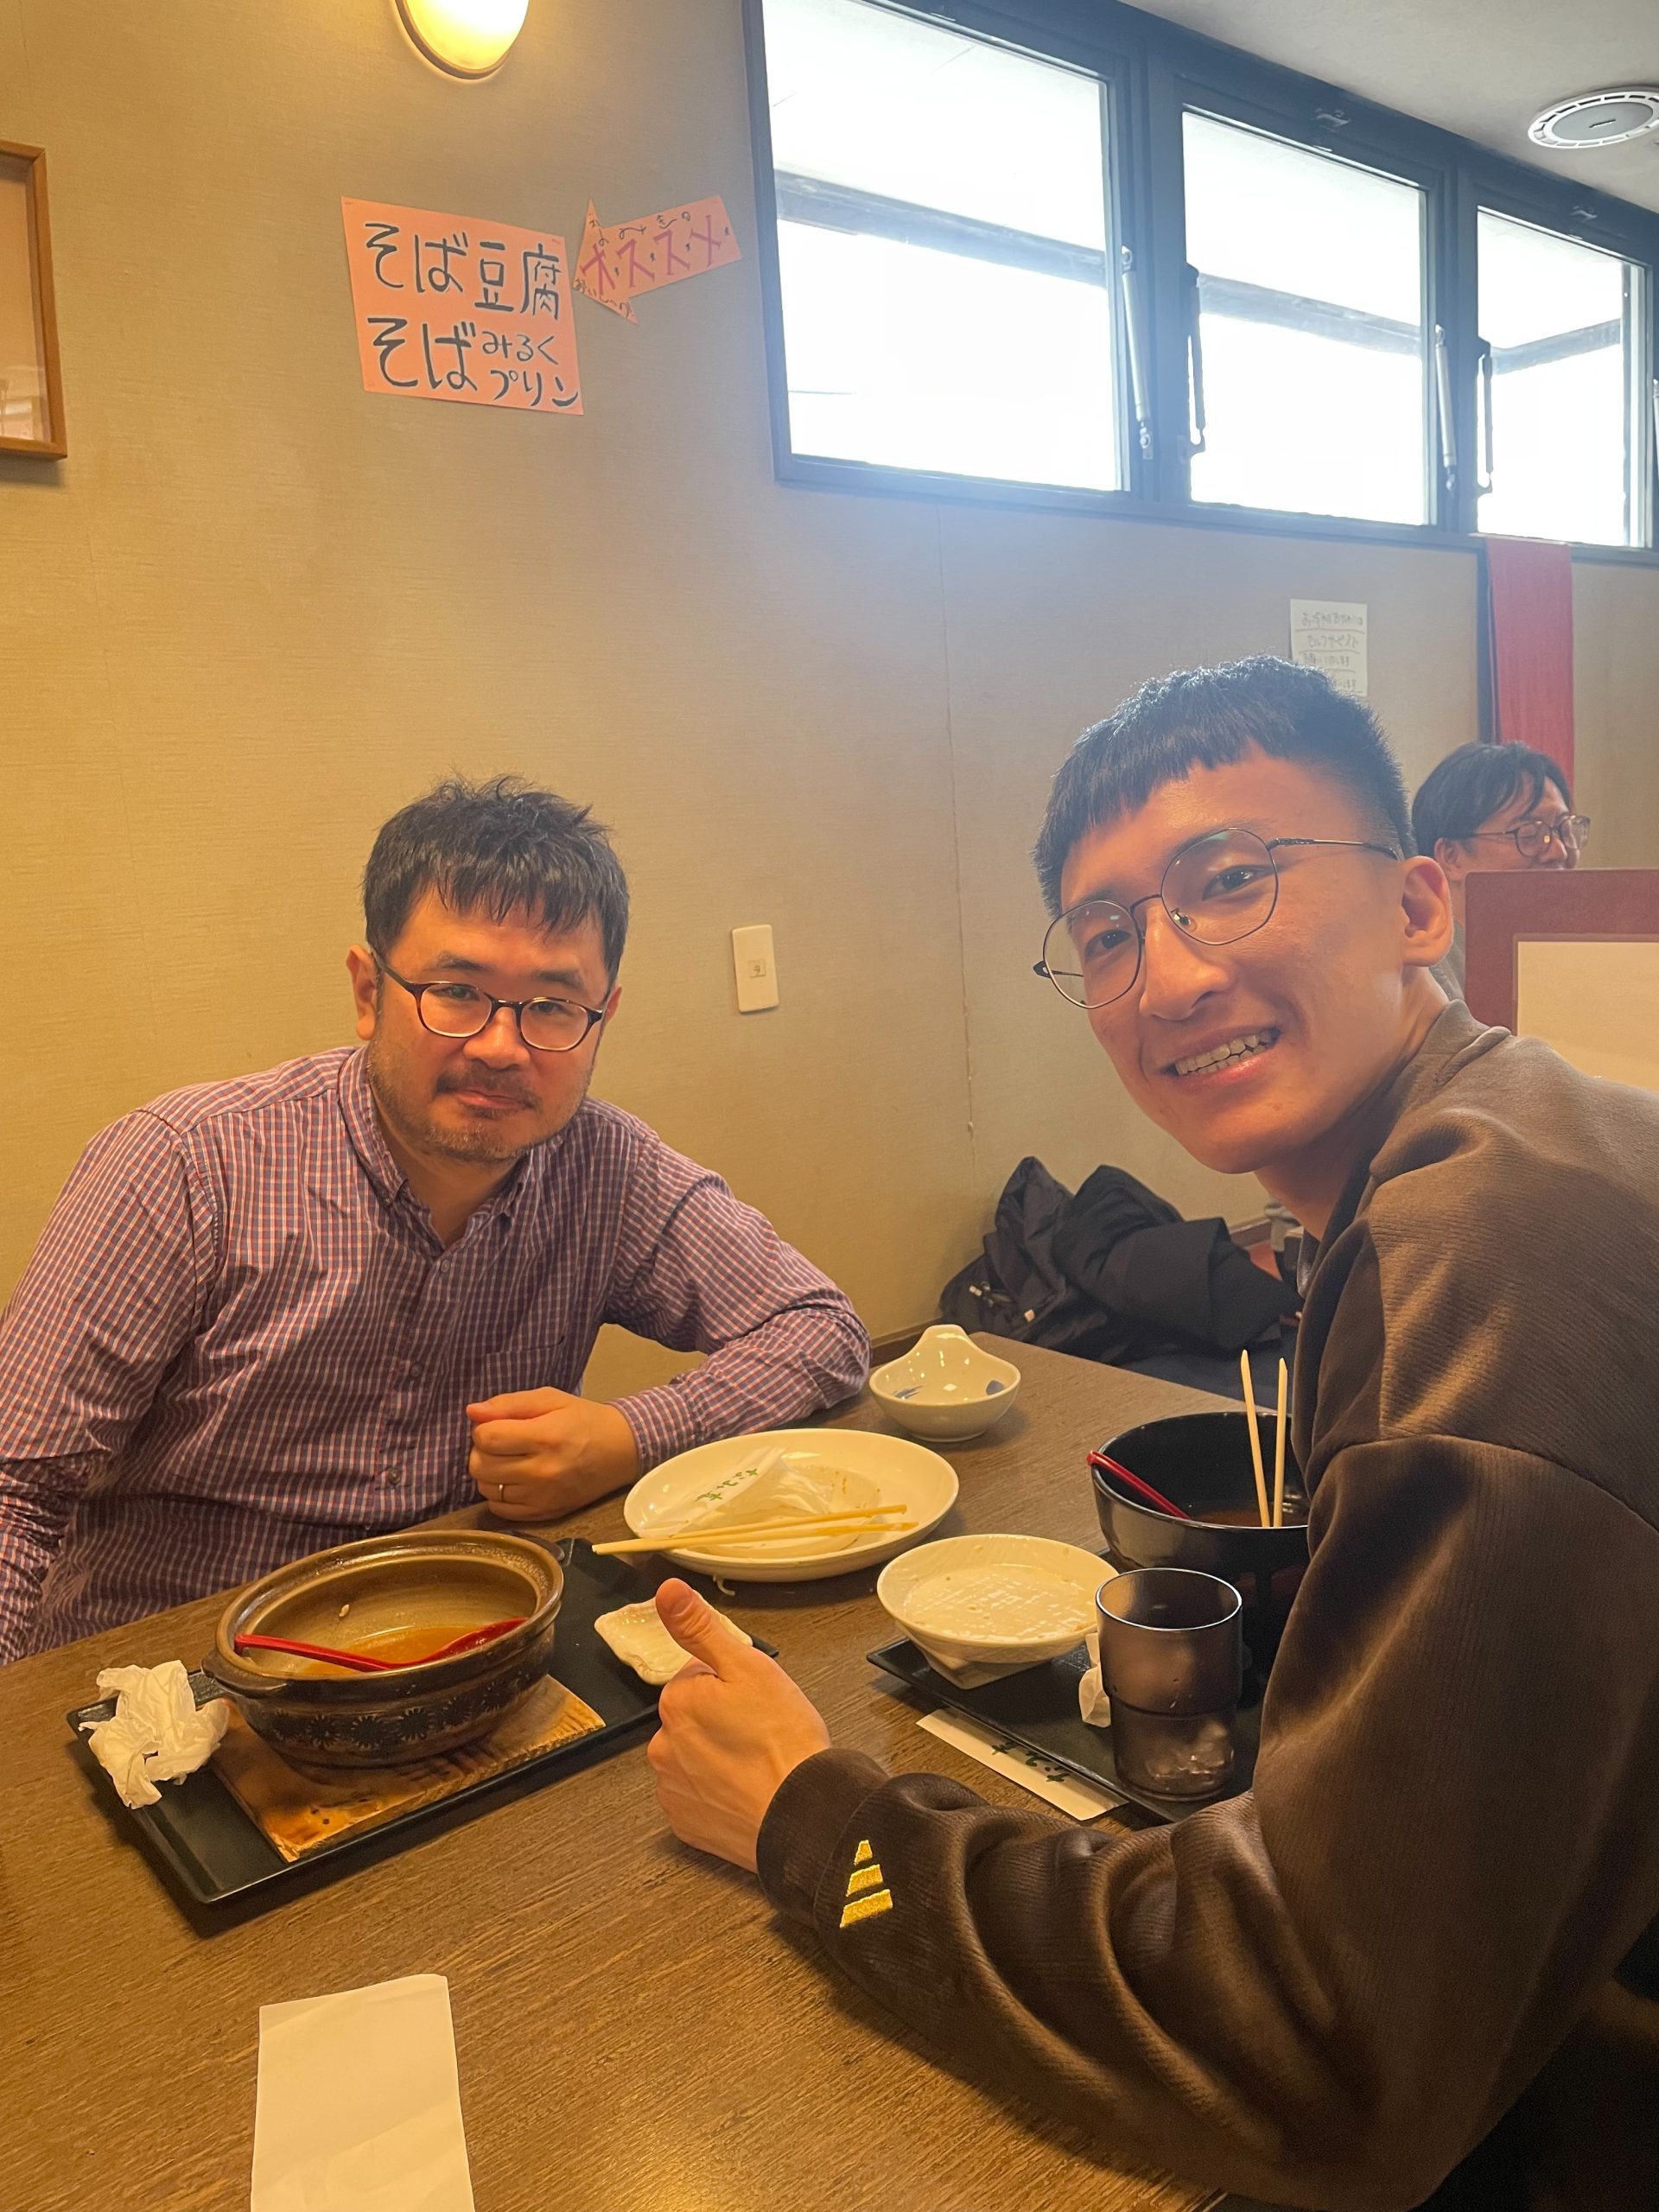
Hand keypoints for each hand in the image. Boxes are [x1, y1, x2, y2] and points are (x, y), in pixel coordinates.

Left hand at [465, 1388, 640, 1521]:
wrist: (621, 1451)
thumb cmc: (584, 1419)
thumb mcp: (551, 1399)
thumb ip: (509, 1404)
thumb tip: (472, 1411)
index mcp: (545, 1437)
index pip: (486, 1437)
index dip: (483, 1428)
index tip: (497, 1424)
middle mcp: (542, 1471)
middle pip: (480, 1465)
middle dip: (482, 1450)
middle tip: (501, 1442)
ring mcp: (542, 1497)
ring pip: (486, 1488)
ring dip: (489, 1472)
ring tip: (508, 1460)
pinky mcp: (544, 1514)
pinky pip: (499, 1509)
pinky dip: (499, 1494)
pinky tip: (514, 1479)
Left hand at [648, 1579, 830, 1870]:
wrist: (802, 1813)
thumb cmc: (782, 1740)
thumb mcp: (748, 1666)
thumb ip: (701, 1628)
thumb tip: (667, 1592)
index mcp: (677, 1702)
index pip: (697, 1678)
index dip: (731, 1685)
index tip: (755, 1700)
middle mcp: (663, 1747)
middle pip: (692, 1719)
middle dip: (720, 1721)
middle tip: (761, 1731)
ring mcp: (673, 1790)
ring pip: (694, 1758)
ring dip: (718, 1758)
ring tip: (758, 1763)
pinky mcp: (687, 1824)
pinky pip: (697, 1797)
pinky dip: (718, 1793)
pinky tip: (747, 1790)